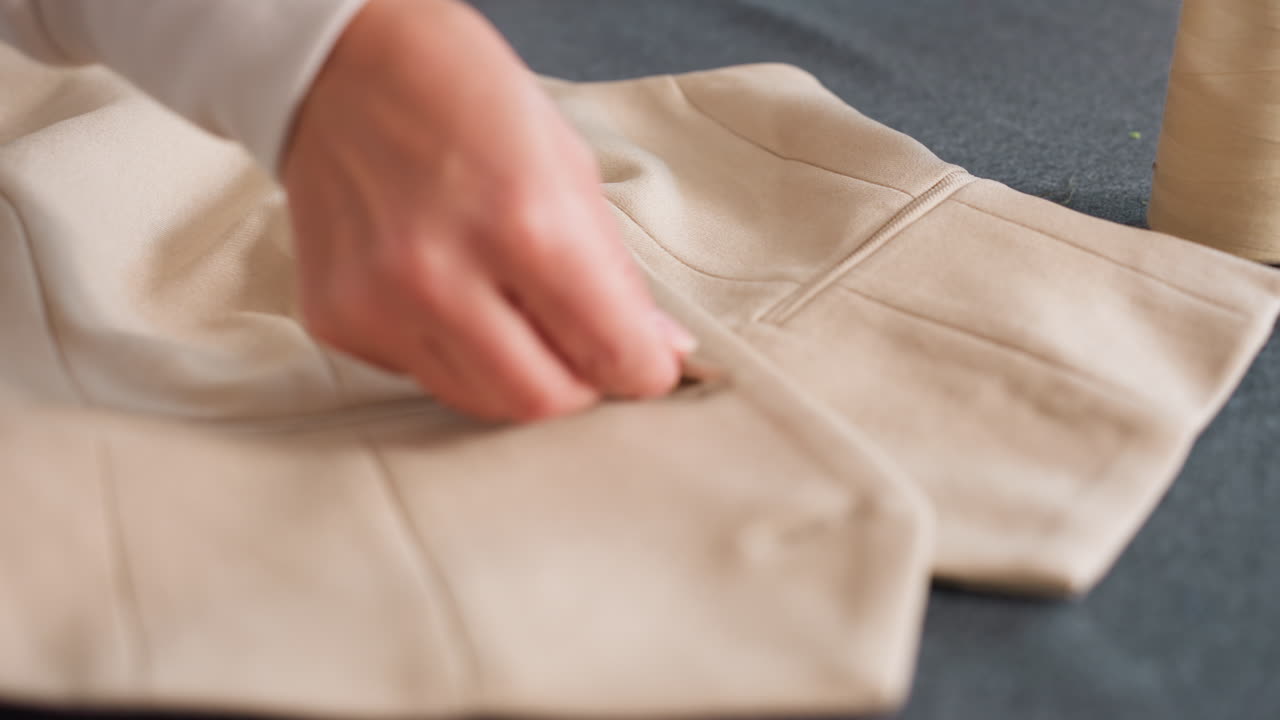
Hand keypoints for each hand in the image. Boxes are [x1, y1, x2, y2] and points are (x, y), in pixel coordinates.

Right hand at [281, 0, 693, 421]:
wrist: (337, 62)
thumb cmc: (464, 95)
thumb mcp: (566, 165)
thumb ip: (612, 271)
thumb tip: (656, 349)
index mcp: (523, 222)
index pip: (610, 353)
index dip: (643, 370)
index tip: (647, 364)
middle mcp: (442, 275)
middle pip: (541, 401)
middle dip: (580, 384)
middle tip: (583, 347)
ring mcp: (379, 304)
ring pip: (478, 401)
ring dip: (517, 376)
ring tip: (515, 313)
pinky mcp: (335, 320)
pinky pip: (419, 374)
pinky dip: (451, 353)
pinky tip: (445, 293)